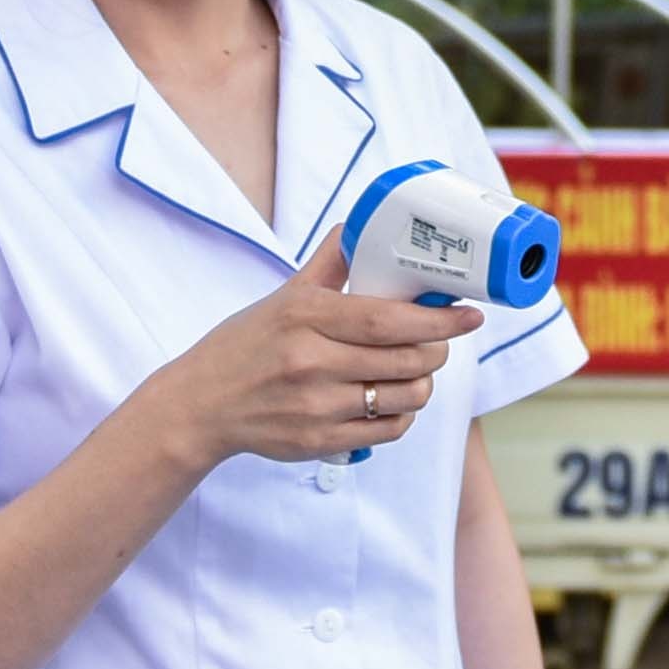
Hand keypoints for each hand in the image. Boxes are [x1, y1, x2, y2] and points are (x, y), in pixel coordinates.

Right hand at [128, 234, 468, 473]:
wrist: (199, 405)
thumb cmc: (244, 345)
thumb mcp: (281, 298)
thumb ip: (327, 265)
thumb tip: (358, 226)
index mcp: (305, 317)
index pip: (388, 319)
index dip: (437, 318)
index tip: (469, 314)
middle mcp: (311, 362)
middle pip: (406, 359)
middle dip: (436, 349)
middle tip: (438, 340)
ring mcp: (316, 407)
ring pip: (404, 397)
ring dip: (422, 383)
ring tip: (413, 370)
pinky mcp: (319, 442)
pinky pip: (387, 430)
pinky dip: (401, 414)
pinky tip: (389, 399)